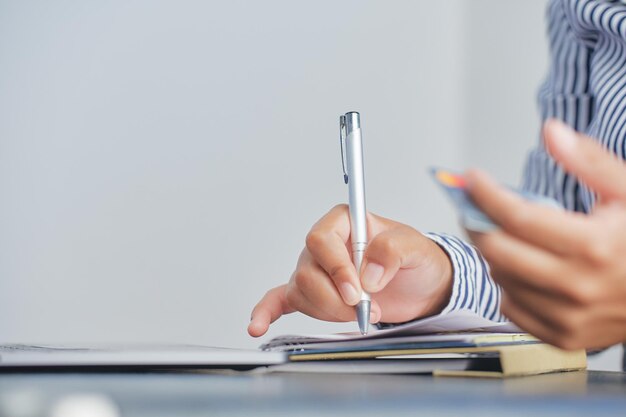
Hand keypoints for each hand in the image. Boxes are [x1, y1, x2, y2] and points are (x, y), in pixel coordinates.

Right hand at [247, 205, 452, 336]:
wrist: (420, 288)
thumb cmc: (415, 260)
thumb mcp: (415, 247)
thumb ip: (392, 251)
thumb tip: (368, 273)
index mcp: (344, 223)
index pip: (321, 239)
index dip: (335, 267)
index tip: (357, 291)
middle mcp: (326, 246)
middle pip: (307, 272)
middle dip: (335, 298)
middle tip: (366, 308)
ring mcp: (316, 271)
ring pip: (301, 292)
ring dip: (328, 311)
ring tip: (360, 315)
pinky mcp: (316, 296)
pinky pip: (280, 300)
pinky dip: (267, 311)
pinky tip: (258, 325)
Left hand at [466, 119, 625, 349]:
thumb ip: (590, 161)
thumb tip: (551, 132)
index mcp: (594, 246)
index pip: (518, 217)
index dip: (487, 194)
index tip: (472, 180)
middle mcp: (577, 287)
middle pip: (498, 250)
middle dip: (477, 222)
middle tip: (475, 206)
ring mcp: (569, 317)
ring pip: (499, 278)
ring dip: (492, 252)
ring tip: (502, 233)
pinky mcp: (563, 337)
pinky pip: (511, 308)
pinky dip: (506, 284)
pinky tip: (521, 266)